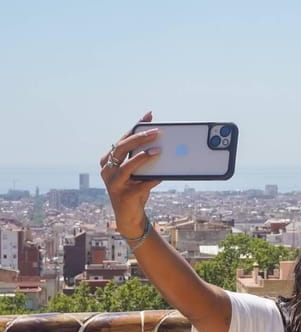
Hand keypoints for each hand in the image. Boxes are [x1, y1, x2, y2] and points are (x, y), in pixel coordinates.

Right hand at [99, 112, 161, 237]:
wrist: (130, 216)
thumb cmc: (135, 189)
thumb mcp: (138, 172)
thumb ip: (143, 159)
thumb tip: (161, 143)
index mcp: (109, 161)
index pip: (123, 139)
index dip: (136, 127)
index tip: (148, 116)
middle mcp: (107, 170)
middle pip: (121, 148)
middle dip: (139, 138)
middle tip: (156, 131)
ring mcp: (114, 183)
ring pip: (127, 166)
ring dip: (143, 157)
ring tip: (158, 150)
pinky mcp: (124, 195)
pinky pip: (141, 184)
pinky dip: (153, 179)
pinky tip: (162, 175)